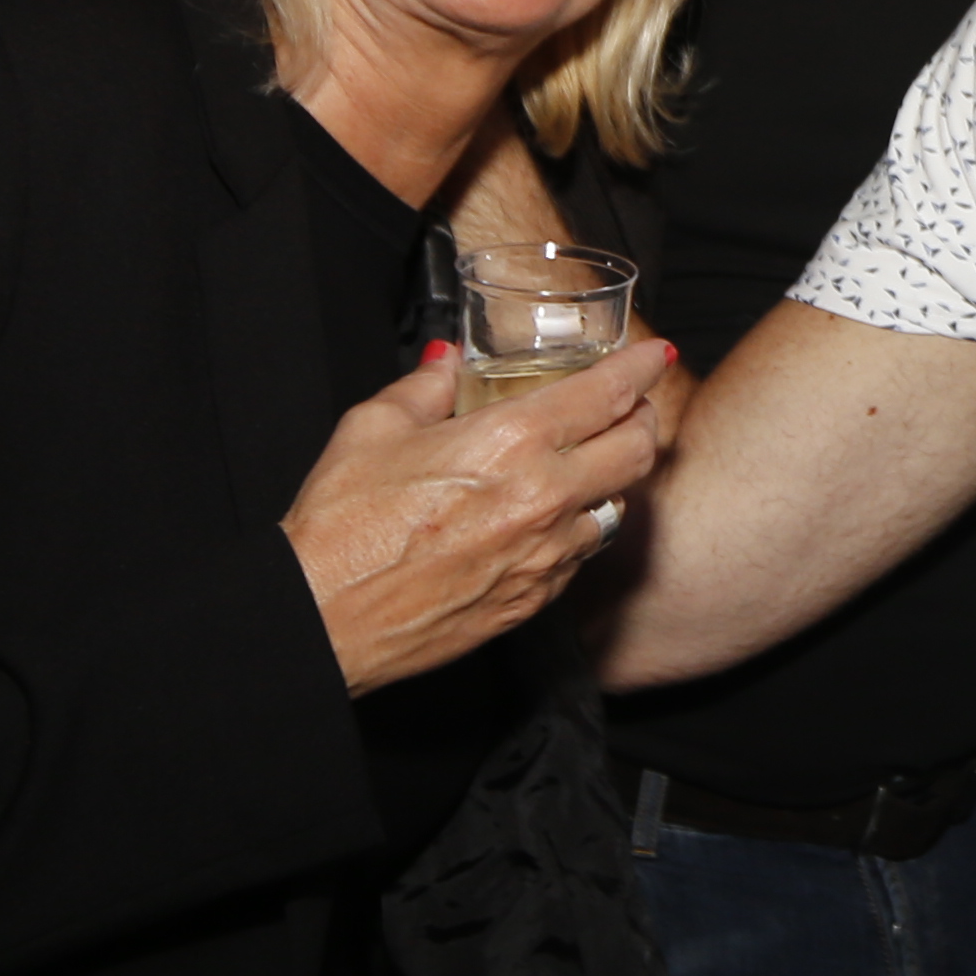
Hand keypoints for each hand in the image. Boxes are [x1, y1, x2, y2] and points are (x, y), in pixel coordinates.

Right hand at [281, 338, 676, 697]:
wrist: (323, 619)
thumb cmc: (341, 526)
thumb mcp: (372, 429)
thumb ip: (424, 388)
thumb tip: (446, 365)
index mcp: (512, 443)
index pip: (609, 394)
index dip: (640, 368)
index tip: (652, 357)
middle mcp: (544, 499)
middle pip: (638, 451)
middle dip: (642, 419)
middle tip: (630, 407)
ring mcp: (546, 557)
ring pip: (617, 508)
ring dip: (610, 480)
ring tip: (586, 466)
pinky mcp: (534, 601)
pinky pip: (580, 557)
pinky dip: (577, 531)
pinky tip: (547, 522)